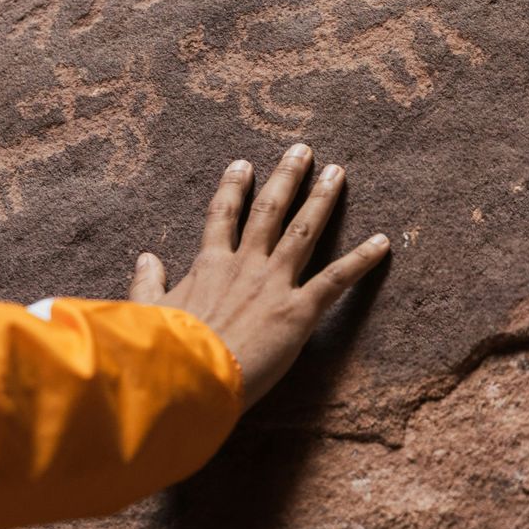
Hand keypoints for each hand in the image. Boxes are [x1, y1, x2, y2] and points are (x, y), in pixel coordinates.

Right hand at [128, 144, 388, 409]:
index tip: (242, 164)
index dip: (233, 188)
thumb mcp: (149, 311)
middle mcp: (245, 264)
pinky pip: (336, 279)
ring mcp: (274, 284)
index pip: (222, 215)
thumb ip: (148, 283)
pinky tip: (383, 242)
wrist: (189, 377)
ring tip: (337, 173)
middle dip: (286, 177)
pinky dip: (361, 260)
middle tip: (302, 151)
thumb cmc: (166, 350)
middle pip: (269, 210)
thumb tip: (146, 259)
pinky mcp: (298, 311)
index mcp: (209, 264)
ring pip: (303, 230)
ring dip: (322, 199)